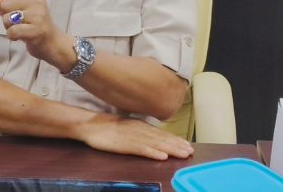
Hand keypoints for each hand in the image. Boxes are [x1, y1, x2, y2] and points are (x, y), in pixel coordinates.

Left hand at [0, 0, 70, 64]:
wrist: (51, 41)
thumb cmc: (31, 23)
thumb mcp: (18, 10)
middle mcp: (36, 1)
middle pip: (5, 5)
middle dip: (4, 16)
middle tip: (15, 22)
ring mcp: (38, 15)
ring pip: (7, 18)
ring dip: (8, 27)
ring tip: (19, 29)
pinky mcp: (37, 30)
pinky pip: (12, 31)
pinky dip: (12, 36)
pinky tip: (20, 37)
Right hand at [76, 113, 193, 159]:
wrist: (91, 125)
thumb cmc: (107, 126)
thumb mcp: (127, 126)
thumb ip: (139, 130)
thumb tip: (151, 134)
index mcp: (141, 126)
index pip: (162, 134)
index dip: (175, 140)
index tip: (187, 145)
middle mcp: (140, 130)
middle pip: (163, 139)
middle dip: (178, 146)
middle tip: (191, 151)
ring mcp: (134, 137)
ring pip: (156, 144)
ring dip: (171, 149)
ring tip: (183, 154)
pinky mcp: (125, 145)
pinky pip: (142, 149)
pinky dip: (153, 153)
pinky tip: (162, 156)